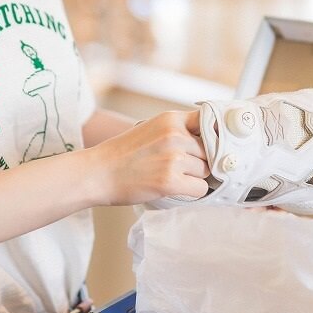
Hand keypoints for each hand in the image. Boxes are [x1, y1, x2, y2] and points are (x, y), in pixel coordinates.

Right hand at [90, 109, 209, 205]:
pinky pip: (200, 189)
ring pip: (206, 171)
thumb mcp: (151, 128)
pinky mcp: (170, 181)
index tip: (214, 145)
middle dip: (200, 161)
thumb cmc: (123, 154)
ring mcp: (173, 158)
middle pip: (210, 151)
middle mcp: (175, 135)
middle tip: (179, 167)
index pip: (209, 122)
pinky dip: (191, 193)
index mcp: (171, 119)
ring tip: (170, 177)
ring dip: (194, 177)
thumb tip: (209, 141)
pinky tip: (174, 189)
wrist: (98, 173)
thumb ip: (178, 131)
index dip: (213, 136)